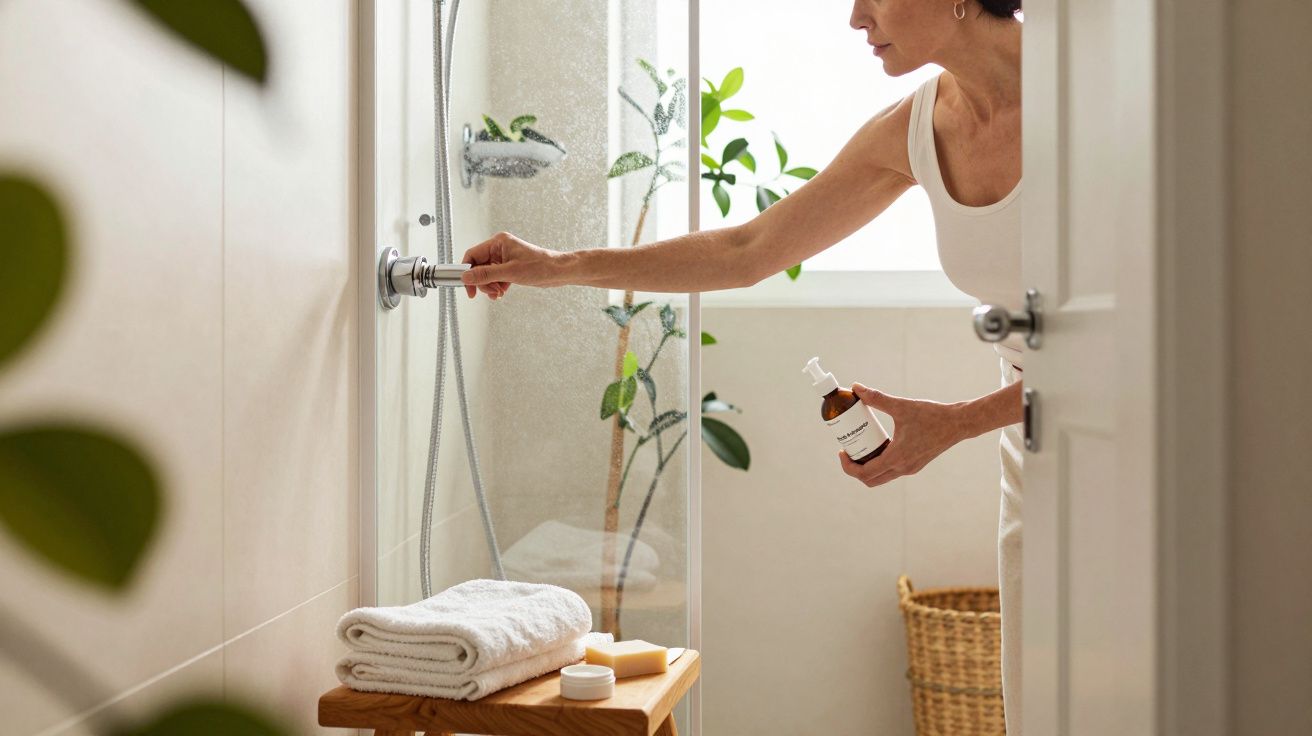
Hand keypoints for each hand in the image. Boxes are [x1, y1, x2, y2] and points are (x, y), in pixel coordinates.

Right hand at [459, 231, 561, 299]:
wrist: (558, 272)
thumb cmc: (540, 266)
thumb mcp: (510, 272)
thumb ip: (486, 275)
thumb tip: (466, 277)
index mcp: (498, 242)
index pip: (472, 255)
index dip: (467, 271)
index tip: (467, 286)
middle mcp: (499, 249)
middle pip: (478, 267)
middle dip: (482, 282)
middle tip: (490, 292)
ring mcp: (504, 258)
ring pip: (486, 274)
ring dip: (490, 286)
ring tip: (498, 293)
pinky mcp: (509, 268)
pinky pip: (495, 278)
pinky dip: (496, 286)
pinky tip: (502, 292)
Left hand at [837, 383, 969, 487]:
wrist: (958, 423)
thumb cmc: (932, 415)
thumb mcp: (901, 406)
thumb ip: (877, 398)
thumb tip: (856, 387)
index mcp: (897, 458)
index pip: (865, 473)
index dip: (847, 466)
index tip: (841, 451)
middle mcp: (903, 468)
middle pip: (870, 480)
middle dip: (855, 469)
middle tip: (848, 451)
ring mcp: (910, 469)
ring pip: (881, 477)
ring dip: (868, 467)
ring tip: (861, 448)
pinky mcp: (915, 465)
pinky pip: (891, 471)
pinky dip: (880, 463)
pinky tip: (878, 445)